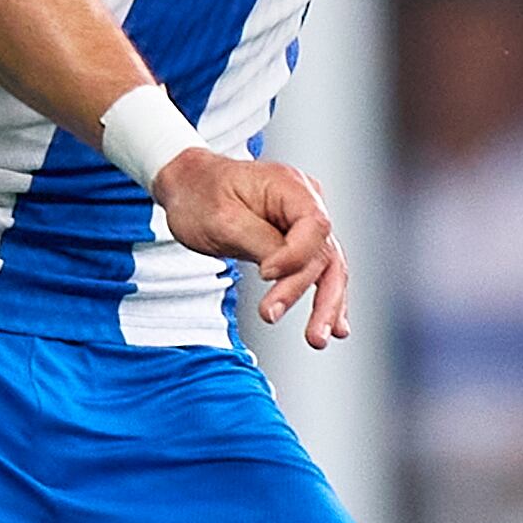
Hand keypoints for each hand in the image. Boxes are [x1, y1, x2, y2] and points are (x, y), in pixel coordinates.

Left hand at [156, 149, 350, 348]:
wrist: (188, 184)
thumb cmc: (199, 195)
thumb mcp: (220, 219)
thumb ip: (258, 242)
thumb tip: (282, 269)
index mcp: (289, 185)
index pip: (314, 225)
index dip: (296, 256)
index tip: (265, 274)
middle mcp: (305, 201)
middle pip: (327, 252)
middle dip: (322, 297)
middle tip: (311, 334)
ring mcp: (303, 221)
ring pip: (328, 267)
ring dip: (327, 305)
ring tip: (318, 338)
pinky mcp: (296, 240)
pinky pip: (317, 270)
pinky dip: (324, 298)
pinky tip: (335, 327)